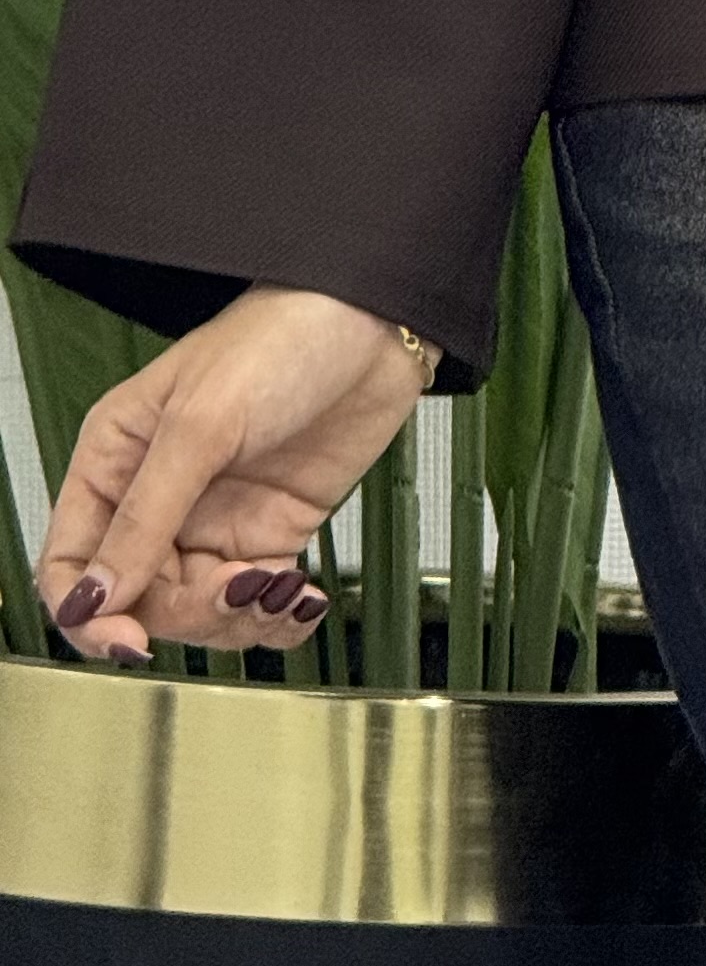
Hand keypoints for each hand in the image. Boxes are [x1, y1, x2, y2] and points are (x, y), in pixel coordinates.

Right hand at [32, 283, 434, 662]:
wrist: (375, 324)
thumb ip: (146, 515)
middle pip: (137, 599)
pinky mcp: (268, 532)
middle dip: (185, 613)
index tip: (126, 641)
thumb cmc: (280, 337)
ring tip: (277, 588)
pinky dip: (275, 617)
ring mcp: (214, 518)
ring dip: (235, 620)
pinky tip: (300, 597)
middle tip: (232, 592)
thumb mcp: (201, 423)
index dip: (88, 612)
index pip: (71, 561)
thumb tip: (96, 595)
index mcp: (116, 458)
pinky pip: (252, 604)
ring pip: (195, 613)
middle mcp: (158, 496)